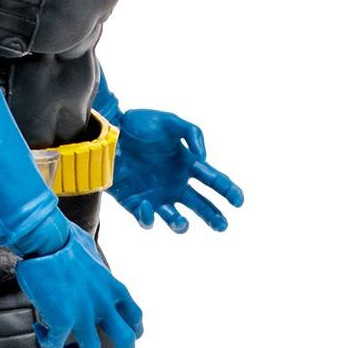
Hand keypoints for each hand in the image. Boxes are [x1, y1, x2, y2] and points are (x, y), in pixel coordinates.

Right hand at [16, 226, 142, 347]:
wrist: (45, 239)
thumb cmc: (63, 239)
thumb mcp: (92, 253)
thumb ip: (97, 268)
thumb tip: (89, 263)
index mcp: (114, 288)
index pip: (136, 318)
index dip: (132, 333)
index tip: (122, 339)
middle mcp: (104, 303)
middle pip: (127, 342)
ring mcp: (84, 313)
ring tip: (63, 347)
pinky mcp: (61, 319)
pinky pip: (56, 343)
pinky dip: (47, 340)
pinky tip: (39, 329)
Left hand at [110, 110, 243, 232]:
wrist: (108, 133)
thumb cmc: (139, 124)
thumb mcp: (170, 122)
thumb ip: (193, 134)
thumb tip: (203, 159)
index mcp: (187, 164)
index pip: (213, 180)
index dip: (228, 191)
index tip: (239, 201)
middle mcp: (175, 184)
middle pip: (200, 205)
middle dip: (212, 216)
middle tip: (222, 225)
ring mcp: (156, 196)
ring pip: (175, 218)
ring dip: (180, 224)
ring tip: (183, 224)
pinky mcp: (136, 204)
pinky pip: (147, 219)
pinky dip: (148, 217)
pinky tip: (147, 207)